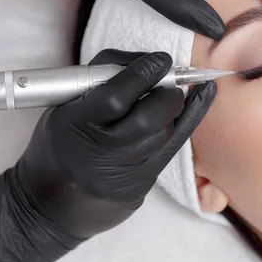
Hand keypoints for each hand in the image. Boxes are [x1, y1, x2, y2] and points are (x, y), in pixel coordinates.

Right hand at [0, 50, 214, 261]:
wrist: (54, 202)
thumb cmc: (60, 143)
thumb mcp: (63, 107)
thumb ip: (99, 80)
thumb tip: (146, 59)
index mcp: (74, 124)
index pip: (115, 96)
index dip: (143, 73)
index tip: (159, 59)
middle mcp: (101, 149)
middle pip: (148, 117)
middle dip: (166, 91)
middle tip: (167, 79)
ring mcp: (124, 169)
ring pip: (164, 131)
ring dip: (173, 106)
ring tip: (167, 96)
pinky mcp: (143, 180)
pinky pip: (176, 143)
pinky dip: (193, 115)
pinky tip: (206, 94)